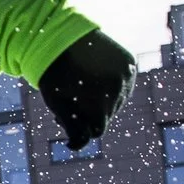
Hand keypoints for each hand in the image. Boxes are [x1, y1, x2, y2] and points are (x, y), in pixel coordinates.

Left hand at [38, 29, 135, 151]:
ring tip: (84, 84)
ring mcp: (127, 74)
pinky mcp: (130, 62)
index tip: (67, 114)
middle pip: (109, 116)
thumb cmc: (54, 75)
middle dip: (91, 112)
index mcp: (99, 102)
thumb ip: (72, 128)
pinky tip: (97, 75)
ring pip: (119, 101)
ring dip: (104, 99)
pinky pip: (125, 84)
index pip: (98, 130)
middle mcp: (118, 89)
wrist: (61, 35)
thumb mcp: (58, 105)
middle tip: (73, 96)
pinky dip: (113, 84)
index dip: (81, 125)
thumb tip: (76, 147)